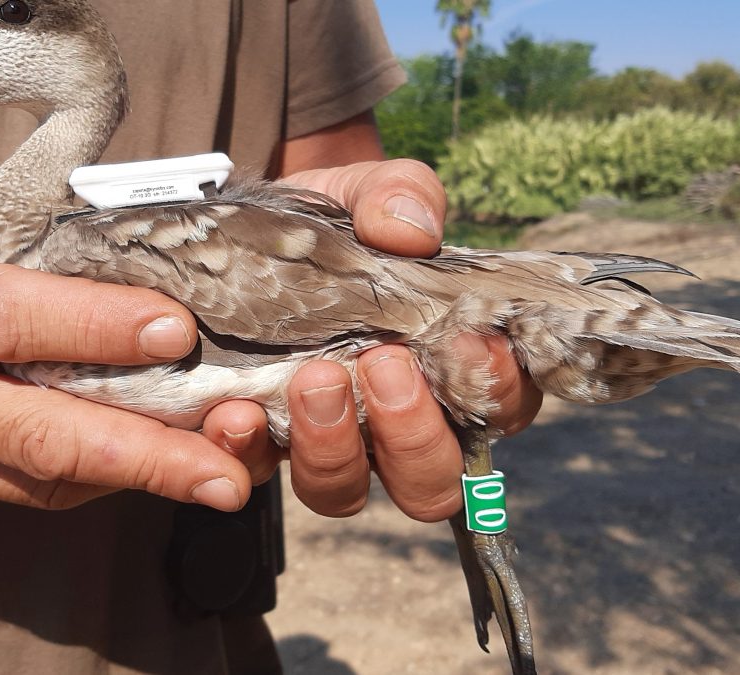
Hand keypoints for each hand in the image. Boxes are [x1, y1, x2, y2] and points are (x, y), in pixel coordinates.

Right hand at [0, 252, 256, 512]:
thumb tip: (135, 303)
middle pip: (42, 430)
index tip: (177, 330)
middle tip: (227, 475)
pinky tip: (159, 470)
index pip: (9, 319)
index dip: (94, 326)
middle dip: (147, 457)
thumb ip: (21, 287)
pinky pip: (35, 493)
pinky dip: (102, 480)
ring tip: (222, 475)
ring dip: (142, 479)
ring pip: (47, 477)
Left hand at [227, 159, 539, 521]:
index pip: (503, 407)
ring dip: (333, 448)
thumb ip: (400, 196)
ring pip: (346, 491)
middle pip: (432, 482)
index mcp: (449, 370)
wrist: (248, 228)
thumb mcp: (367, 191)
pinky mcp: (262, 442)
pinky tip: (235, 411)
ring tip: (313, 379)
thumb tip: (412, 230)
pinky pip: (257, 473)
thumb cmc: (333, 220)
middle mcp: (395, 424)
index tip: (472, 342)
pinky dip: (247, 450)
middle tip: (383, 364)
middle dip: (413, 434)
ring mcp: (329, 441)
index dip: (498, 390)